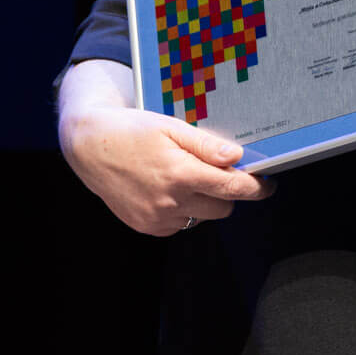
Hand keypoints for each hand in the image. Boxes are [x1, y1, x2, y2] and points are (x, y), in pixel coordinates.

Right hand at [59, 75, 273, 236]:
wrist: (89, 148)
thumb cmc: (130, 131)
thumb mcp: (170, 127)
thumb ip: (206, 145)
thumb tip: (237, 158)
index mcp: (179, 173)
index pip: (232, 188)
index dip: (256, 188)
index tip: (266, 184)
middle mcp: (169, 201)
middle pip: (223, 207)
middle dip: (226, 191)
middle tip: (216, 172)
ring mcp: (157, 218)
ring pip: (202, 217)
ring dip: (204, 201)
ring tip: (183, 176)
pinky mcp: (147, 226)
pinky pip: (181, 224)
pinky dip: (183, 210)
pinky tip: (167, 189)